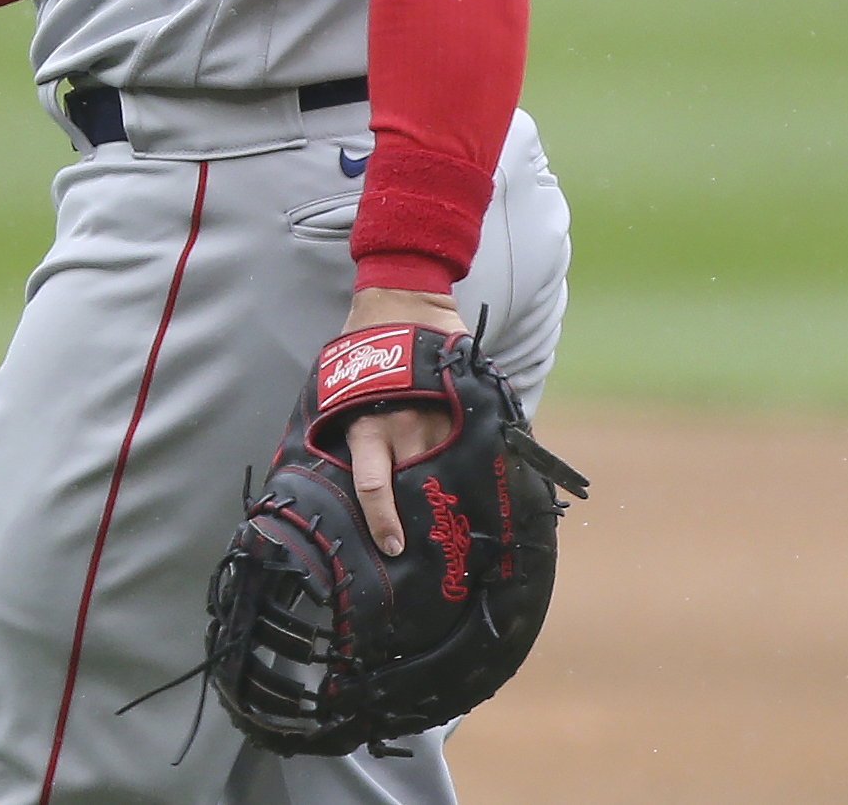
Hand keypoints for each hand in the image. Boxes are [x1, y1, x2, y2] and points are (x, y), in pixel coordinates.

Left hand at [341, 286, 465, 554]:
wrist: (401, 300)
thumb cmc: (364, 349)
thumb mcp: (345, 391)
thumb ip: (352, 429)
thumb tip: (350, 468)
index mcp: (368, 429)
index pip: (373, 485)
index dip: (383, 521)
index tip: (394, 547)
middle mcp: (405, 428)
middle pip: (418, 485)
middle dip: (427, 515)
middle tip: (442, 547)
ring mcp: (439, 416)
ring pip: (452, 466)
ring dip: (459, 489)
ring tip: (473, 518)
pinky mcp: (465, 399)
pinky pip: (483, 438)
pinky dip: (490, 457)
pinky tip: (502, 476)